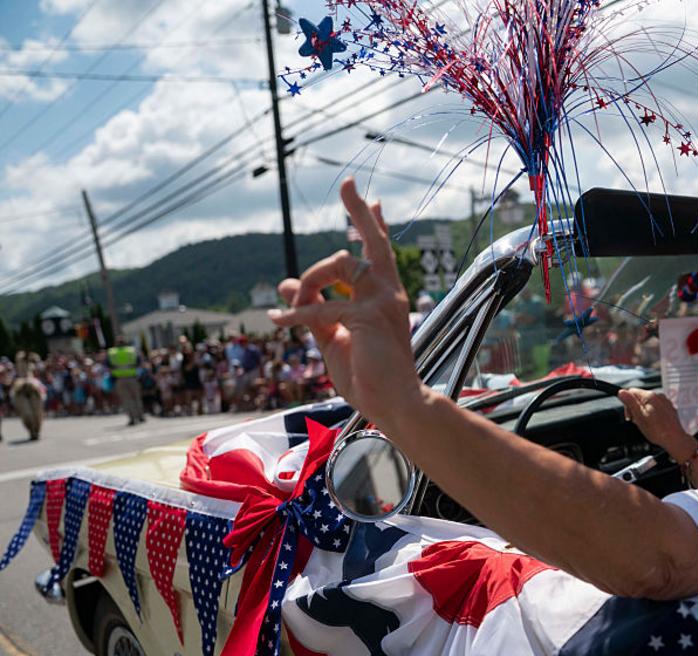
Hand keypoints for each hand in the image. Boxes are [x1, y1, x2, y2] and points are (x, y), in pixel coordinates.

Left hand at [268, 178, 420, 422]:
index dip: (373, 225)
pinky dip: (295, 312)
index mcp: (384, 297)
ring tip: (290, 307)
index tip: (373, 201)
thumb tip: (286, 284)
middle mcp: (388, 293)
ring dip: (309, 280)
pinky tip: (277, 319)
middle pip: (372, 242)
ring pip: (339, 264)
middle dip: (358, 211)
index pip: (379, 253)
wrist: (394, 404)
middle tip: (348, 183)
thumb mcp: (332, 339)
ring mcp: (381, 302)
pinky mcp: (367, 317)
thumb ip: (312, 309)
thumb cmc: (369, 377)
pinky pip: (322, 305)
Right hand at [618, 388, 690, 454]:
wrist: (674, 439)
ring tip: (646, 424)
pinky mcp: (668, 408)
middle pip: (639, 397)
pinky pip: (655, 407)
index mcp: (649, 396)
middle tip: (637, 421)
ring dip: (643, 412)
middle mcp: (658, 396)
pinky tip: (653, 423)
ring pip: (647, 403)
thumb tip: (621, 392)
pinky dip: (651, 414)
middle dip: (635, 409)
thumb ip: (630, 403)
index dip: (627, 404)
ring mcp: (664, 401)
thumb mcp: (639, 417)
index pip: (631, 391)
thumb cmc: (658, 431)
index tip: (629, 415)